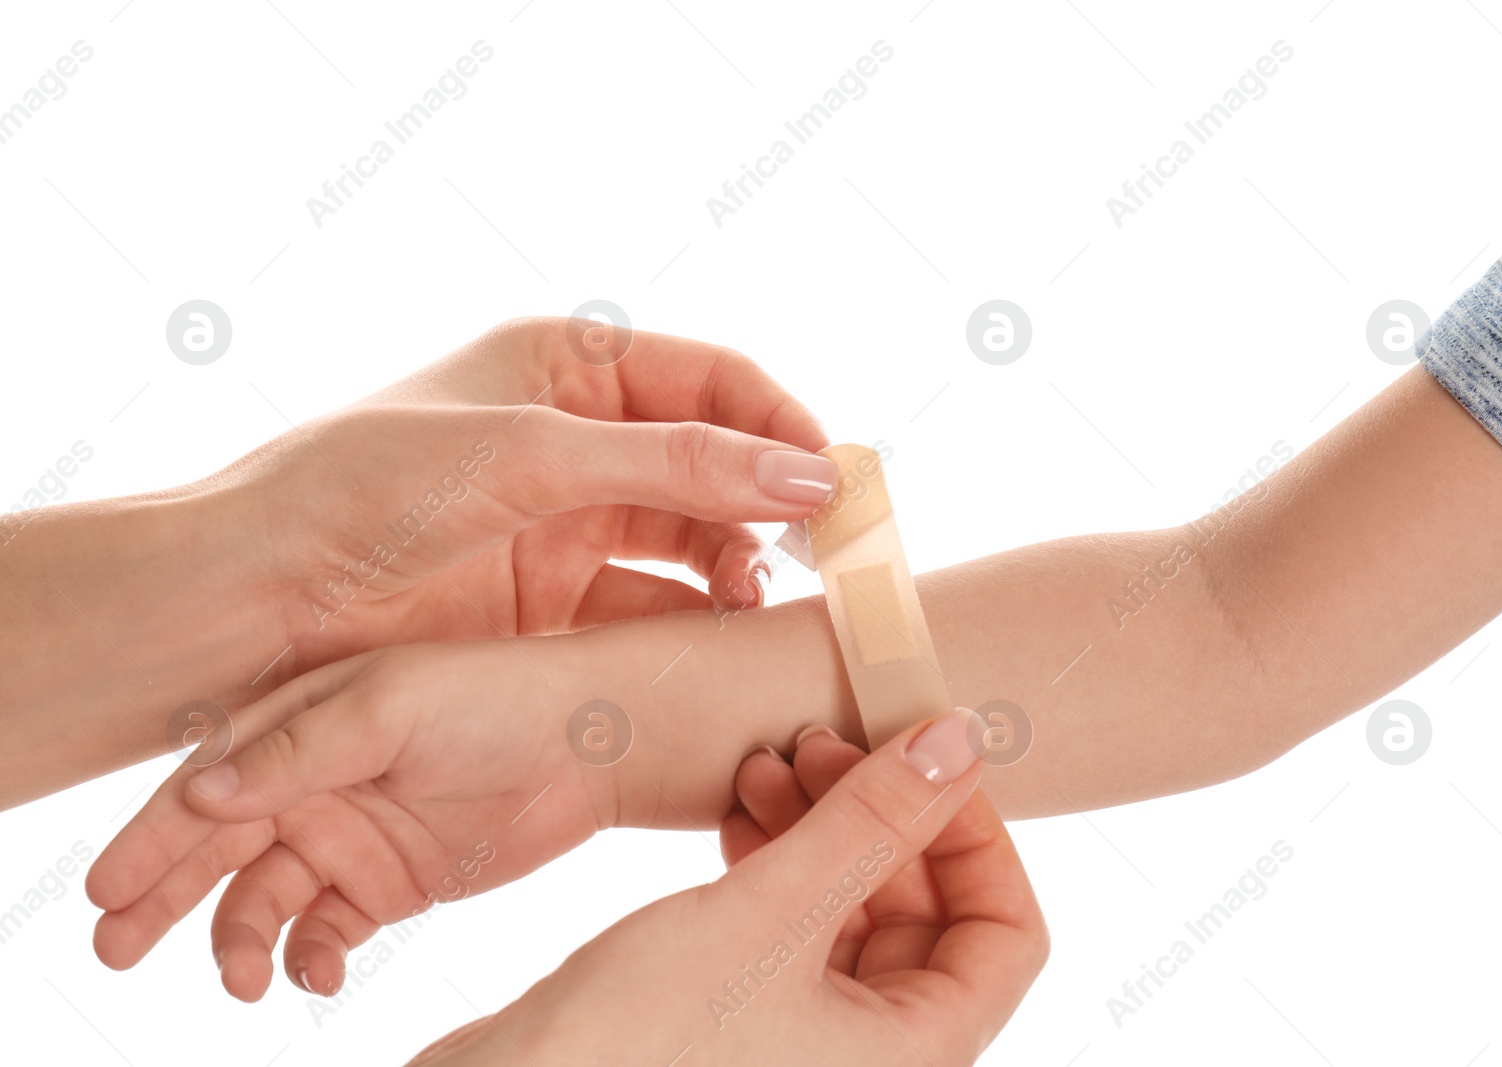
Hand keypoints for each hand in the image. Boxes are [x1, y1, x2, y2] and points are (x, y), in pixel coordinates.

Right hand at [87, 638, 621, 1001]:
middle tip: (113, 948)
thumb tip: (199, 795)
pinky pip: (326, 934)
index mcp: (298, 724)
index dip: (152, 835)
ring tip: (239, 978)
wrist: (589, 741)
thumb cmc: (492, 697)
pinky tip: (317, 977)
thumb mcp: (391, 708)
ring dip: (239, 941)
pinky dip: (311, 960)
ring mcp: (348, 837)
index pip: (207, 783)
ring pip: (263, 902)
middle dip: (160, 898)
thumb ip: (299, 752)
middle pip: (216, 850)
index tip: (106, 889)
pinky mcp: (389, 886)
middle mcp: (312, 783)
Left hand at [245, 316, 834, 669]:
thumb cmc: (369, 491)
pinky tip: (720, 632)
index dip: (783, 422)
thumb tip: (808, 473)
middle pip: (714, 456)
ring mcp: (566, 519)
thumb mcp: (532, 456)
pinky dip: (694, 614)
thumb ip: (675, 464)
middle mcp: (575, 436)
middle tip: (832, 548)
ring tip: (763, 596)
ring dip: (738, 560)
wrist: (254, 601)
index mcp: (566, 364)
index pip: (713, 378)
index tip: (838, 479)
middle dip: (772, 497)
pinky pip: (651, 597)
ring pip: (691, 532)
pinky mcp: (553, 600)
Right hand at [406, 713, 1048, 1066]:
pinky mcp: (745, 1020)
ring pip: (852, 909)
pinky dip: (775, 864)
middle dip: (877, 813)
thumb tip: (959, 742)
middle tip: (818, 739)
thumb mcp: (767, 918)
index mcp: (913, 1054)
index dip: (976, 834)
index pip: (1007, 933)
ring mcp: (807, 1041)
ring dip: (820, 826)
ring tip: (763, 764)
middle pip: (926, 910)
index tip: (921, 758)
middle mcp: (871, 1054)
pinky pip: (793, 927)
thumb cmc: (633, 1049)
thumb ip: (870, 826)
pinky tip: (735, 815)